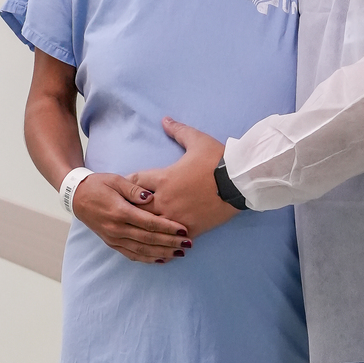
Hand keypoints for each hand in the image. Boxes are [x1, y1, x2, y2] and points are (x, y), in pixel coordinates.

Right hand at [70, 172, 191, 263]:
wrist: (77, 196)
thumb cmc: (98, 184)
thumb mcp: (116, 180)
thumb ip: (133, 188)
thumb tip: (150, 197)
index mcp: (119, 212)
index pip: (148, 223)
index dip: (168, 227)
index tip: (184, 229)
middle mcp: (116, 228)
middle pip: (148, 239)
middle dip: (170, 243)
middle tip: (189, 244)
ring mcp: (113, 238)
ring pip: (142, 250)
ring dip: (163, 253)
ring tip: (180, 253)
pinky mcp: (111, 243)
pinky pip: (132, 254)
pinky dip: (148, 259)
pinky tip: (162, 259)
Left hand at [131, 119, 239, 235]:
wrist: (239, 180)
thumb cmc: (217, 159)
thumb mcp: (197, 140)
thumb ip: (178, 131)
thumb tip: (165, 120)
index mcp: (163, 178)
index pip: (134, 181)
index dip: (128, 183)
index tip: (124, 187)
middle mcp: (165, 199)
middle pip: (137, 207)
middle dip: (131, 208)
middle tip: (125, 210)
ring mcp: (177, 216)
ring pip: (151, 226)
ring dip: (146, 225)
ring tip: (139, 229)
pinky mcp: (191, 228)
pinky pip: (172, 238)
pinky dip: (166, 239)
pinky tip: (161, 242)